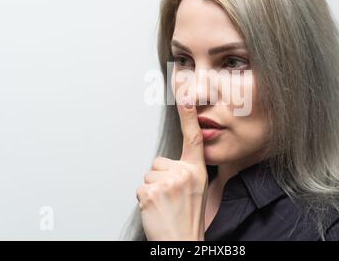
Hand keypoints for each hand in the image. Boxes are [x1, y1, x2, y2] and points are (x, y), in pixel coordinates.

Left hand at [136, 95, 207, 240]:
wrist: (182, 241)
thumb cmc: (188, 218)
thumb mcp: (196, 190)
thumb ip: (186, 172)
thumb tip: (169, 165)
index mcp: (196, 171)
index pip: (192, 139)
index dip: (188, 116)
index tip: (187, 97)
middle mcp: (184, 173)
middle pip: (158, 163)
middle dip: (160, 178)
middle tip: (171, 198)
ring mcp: (167, 182)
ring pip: (149, 176)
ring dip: (153, 190)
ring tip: (164, 205)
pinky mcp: (150, 192)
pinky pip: (141, 187)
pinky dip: (145, 199)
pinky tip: (156, 209)